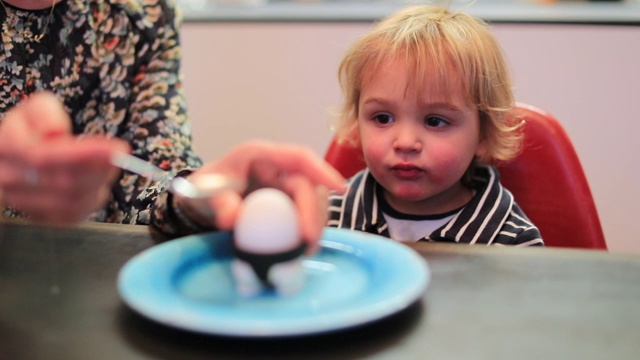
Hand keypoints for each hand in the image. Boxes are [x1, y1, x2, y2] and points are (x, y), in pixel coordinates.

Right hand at [0, 92, 128, 224]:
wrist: (15, 156)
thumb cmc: (30, 130)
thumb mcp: (35, 108)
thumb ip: (45, 113)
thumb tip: (56, 132)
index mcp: (5, 148)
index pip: (45, 157)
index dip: (85, 154)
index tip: (116, 148)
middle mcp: (8, 179)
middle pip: (62, 183)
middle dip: (99, 169)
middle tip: (119, 155)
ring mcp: (22, 202)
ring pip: (70, 201)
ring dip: (99, 183)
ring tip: (110, 164)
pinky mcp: (39, 217)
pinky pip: (72, 215)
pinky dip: (93, 199)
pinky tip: (100, 182)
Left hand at [175, 140, 345, 253]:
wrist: (203, 198)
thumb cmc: (207, 187)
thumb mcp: (205, 192)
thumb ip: (219, 203)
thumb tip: (232, 220)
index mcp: (261, 155)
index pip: (299, 157)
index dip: (322, 169)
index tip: (340, 189)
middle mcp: (279, 169)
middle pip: (309, 184)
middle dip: (313, 211)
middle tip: (308, 239)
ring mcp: (285, 187)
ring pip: (312, 201)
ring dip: (315, 224)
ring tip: (307, 249)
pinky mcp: (287, 204)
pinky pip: (304, 215)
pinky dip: (307, 231)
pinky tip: (302, 249)